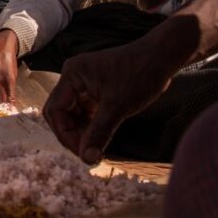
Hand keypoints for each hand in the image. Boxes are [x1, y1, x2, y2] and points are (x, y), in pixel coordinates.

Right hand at [44, 41, 172, 164]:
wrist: (161, 57)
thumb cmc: (140, 75)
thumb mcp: (117, 107)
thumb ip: (99, 133)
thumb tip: (87, 159)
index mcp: (72, 75)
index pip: (55, 110)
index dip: (65, 134)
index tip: (82, 152)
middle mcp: (73, 77)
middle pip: (60, 112)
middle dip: (71, 134)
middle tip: (87, 152)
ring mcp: (83, 82)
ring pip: (72, 113)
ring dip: (81, 131)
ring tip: (96, 146)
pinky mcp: (94, 87)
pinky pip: (84, 110)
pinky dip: (90, 124)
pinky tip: (101, 136)